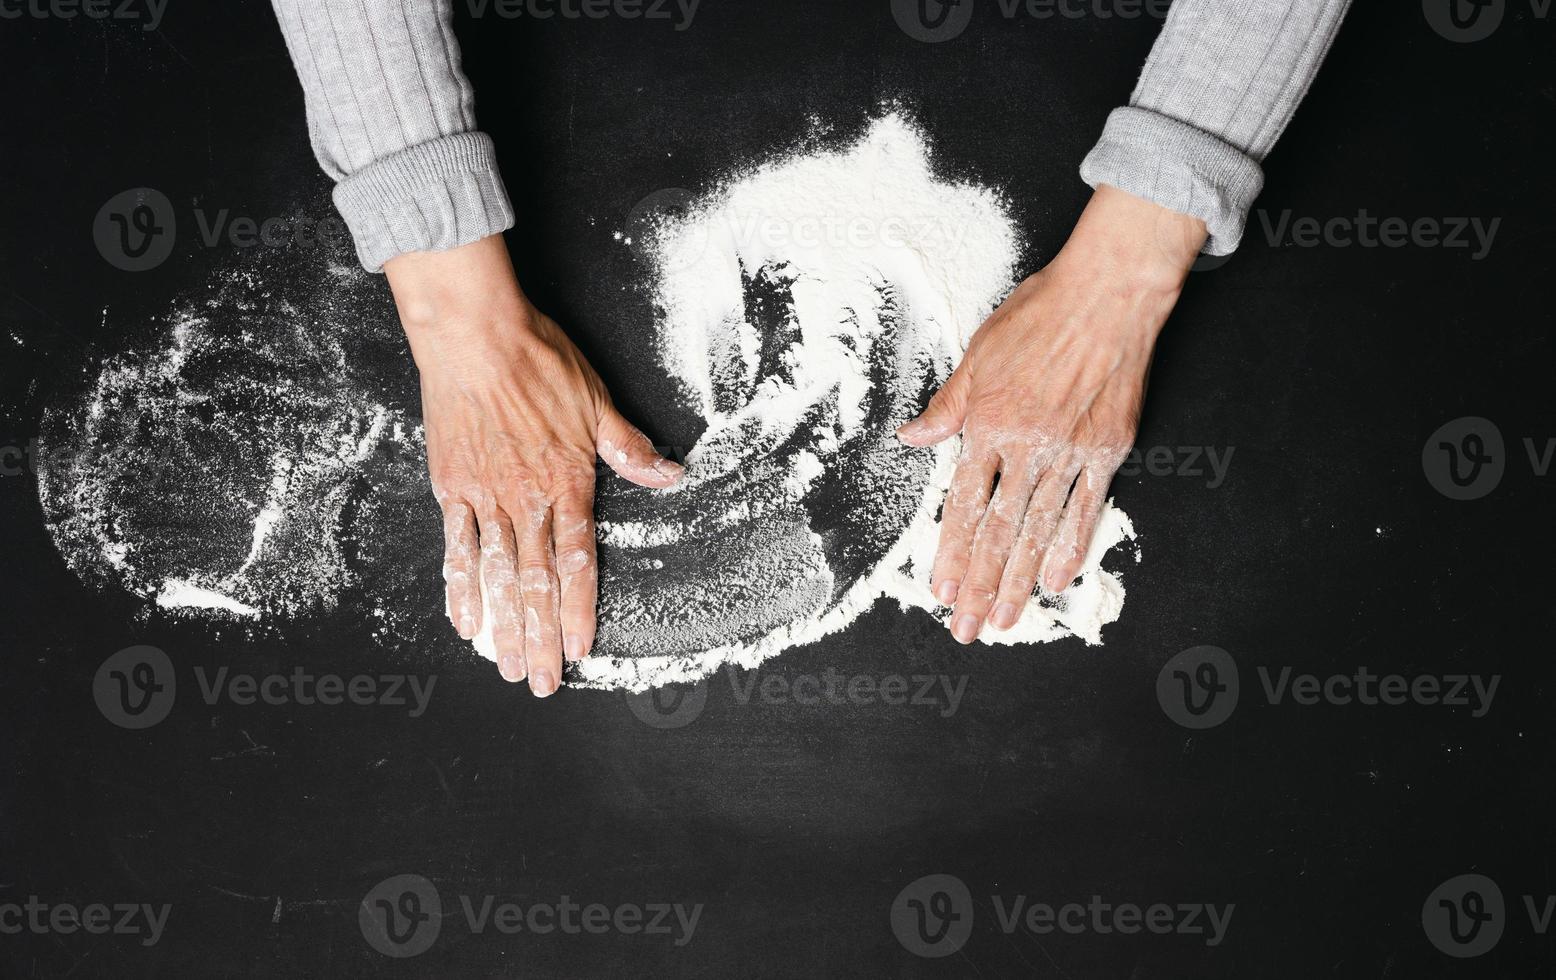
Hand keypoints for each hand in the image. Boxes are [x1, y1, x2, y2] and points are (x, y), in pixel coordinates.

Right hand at [386, 235, 682, 694]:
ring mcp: (485, 496)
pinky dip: (459, 587)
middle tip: (539, 681)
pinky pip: (456, 547)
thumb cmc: (538, 361)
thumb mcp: (598, 402)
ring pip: (495, 575)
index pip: (576, 561)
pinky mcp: (452, 486)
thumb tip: (671, 475)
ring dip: (502, 625)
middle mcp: (525, 500)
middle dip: (538, 637)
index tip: (580, 649)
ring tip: (505, 665)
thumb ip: (629, 448)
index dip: (579, 609)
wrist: (474, 334)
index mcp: (566, 483)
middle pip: (534, 583)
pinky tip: (465, 621)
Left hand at [896, 186, 1206, 643]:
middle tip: (967, 627)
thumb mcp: (978, 354)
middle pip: (999, 530)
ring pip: (1039, 529)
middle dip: (981, 585)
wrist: (1108, 292)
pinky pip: (1087, 507)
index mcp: (988, 424)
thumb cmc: (1040, 314)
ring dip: (1020, 580)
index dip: (953, 553)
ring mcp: (1070, 451)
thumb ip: (947, 406)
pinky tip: (1056, 579)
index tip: (943, 590)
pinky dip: (1071, 546)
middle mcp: (1027, 445)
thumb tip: (912, 439)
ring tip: (1006, 618)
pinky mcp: (1108, 449)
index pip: (964, 504)